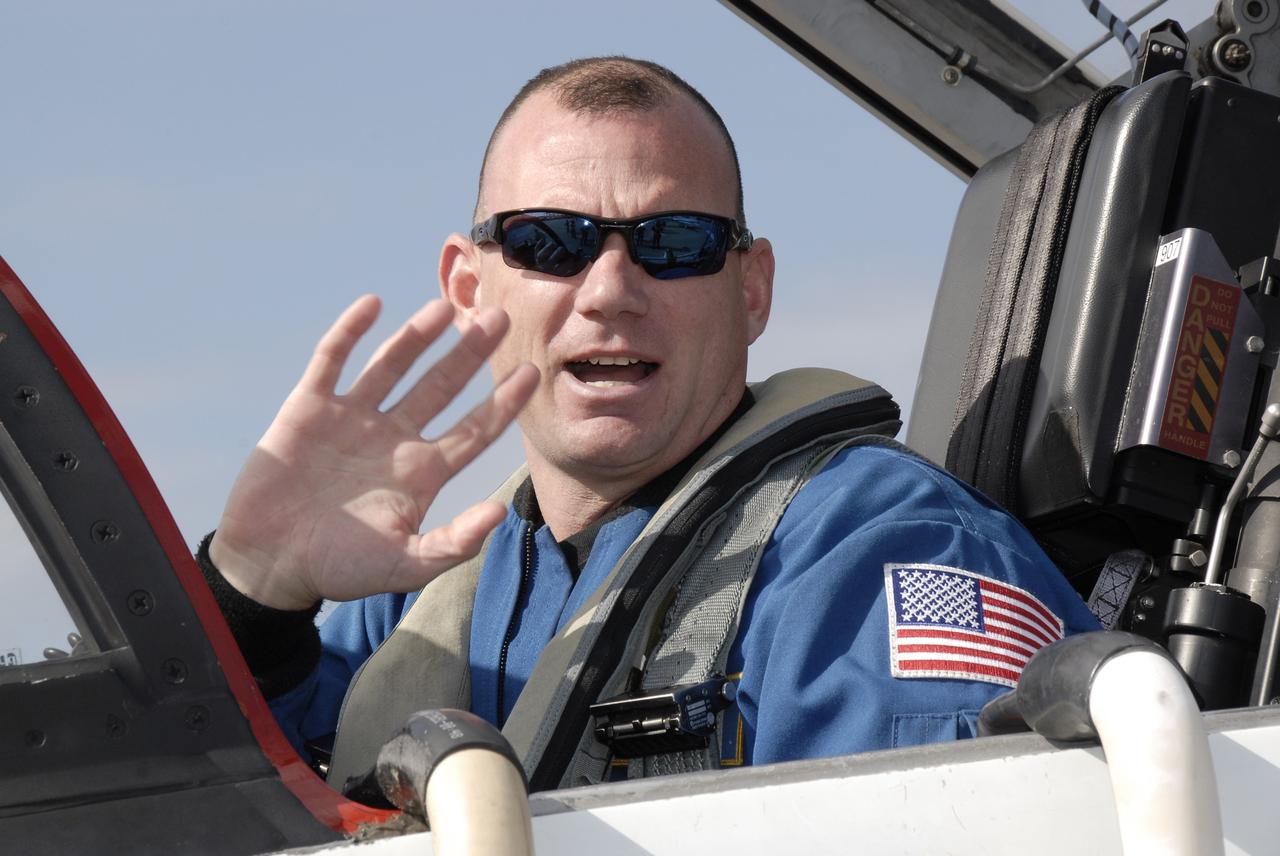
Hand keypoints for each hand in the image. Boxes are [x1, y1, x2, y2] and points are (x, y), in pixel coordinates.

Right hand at [209, 296, 537, 609]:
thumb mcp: (404, 566)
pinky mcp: (308, 408)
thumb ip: (453, 542)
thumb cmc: (338, 569)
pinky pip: (332, 360)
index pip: (474, 430)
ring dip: (418, 335)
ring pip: (392, 365)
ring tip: (446, 307)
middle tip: (500, 317)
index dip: (503, 402)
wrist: (268, 563)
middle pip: (441, 386)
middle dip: (470, 353)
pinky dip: (350, 332)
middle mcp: (392, 437)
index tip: (532, 372)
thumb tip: (500, 513)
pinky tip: (372, 304)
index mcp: (421, 471)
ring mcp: (352, 419)